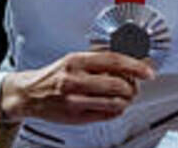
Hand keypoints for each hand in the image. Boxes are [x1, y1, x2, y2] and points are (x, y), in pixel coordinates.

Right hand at [0, 51, 154, 123]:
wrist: (29, 94)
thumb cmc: (53, 76)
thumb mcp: (72, 60)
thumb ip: (97, 60)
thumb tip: (127, 61)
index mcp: (75, 61)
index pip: (113, 60)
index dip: (135, 66)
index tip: (148, 71)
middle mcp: (74, 80)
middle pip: (117, 84)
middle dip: (132, 87)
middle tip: (134, 87)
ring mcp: (75, 100)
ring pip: (115, 102)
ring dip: (126, 101)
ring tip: (125, 97)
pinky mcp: (76, 116)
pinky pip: (107, 115)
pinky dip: (116, 111)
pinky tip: (113, 106)